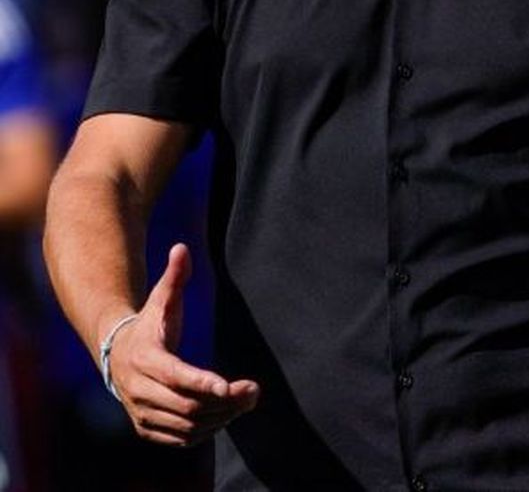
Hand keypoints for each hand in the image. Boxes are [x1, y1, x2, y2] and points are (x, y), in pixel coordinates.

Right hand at [105, 243, 259, 445]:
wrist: (117, 353)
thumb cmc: (151, 323)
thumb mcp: (162, 299)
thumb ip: (175, 276)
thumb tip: (181, 247)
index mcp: (145, 360)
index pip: (176, 376)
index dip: (204, 383)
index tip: (230, 386)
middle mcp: (139, 391)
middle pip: (186, 406)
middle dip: (224, 401)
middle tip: (254, 391)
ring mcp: (141, 412)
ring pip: (186, 426)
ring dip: (220, 418)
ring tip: (246, 401)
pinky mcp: (146, 428)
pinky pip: (179, 439)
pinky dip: (206, 432)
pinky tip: (226, 415)